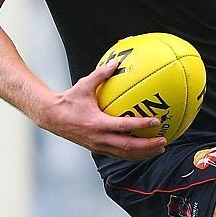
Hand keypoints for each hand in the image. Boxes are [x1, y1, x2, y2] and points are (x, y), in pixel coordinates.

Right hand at [39, 61, 166, 158]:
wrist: (51, 117)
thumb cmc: (68, 100)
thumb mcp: (84, 85)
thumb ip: (101, 74)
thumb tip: (117, 61)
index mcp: (97, 123)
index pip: (124, 126)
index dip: (141, 125)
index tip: (156, 121)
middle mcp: (99, 138)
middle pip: (128, 146)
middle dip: (147, 146)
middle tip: (164, 141)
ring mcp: (98, 145)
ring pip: (125, 154)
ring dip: (143, 153)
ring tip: (159, 149)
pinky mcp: (97, 149)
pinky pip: (118, 155)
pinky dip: (133, 154)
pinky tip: (144, 151)